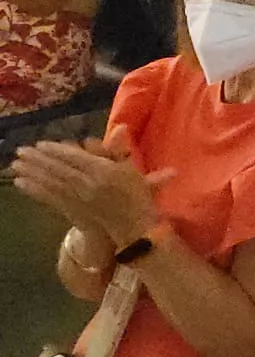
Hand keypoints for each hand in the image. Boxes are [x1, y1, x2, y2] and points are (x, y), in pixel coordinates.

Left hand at [11, 136, 174, 247]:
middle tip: (20, 150)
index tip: (40, 143)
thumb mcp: (132, 170)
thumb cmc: (136, 196)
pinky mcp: (72, 211)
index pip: (74, 158)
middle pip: (58, 169)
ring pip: (51, 182)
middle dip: (37, 159)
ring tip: (15, 164)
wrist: (134, 228)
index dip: (55, 151)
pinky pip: (50, 198)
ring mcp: (78, 199)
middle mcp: (88, 184)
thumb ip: (120, 150)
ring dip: (31, 172)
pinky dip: (34, 190)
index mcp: (104, 171)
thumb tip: (119, 128)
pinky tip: (21, 183)